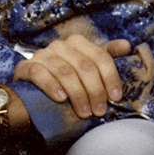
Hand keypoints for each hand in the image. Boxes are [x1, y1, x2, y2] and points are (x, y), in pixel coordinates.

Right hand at [12, 34, 130, 118]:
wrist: (29, 94)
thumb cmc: (64, 81)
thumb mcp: (86, 69)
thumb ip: (106, 57)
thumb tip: (127, 45)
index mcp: (77, 42)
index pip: (100, 56)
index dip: (110, 77)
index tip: (115, 97)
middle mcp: (60, 45)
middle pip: (84, 65)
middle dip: (95, 90)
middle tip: (99, 110)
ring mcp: (42, 54)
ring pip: (65, 71)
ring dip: (77, 94)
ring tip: (84, 112)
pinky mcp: (26, 67)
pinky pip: (40, 74)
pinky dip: (52, 86)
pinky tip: (61, 99)